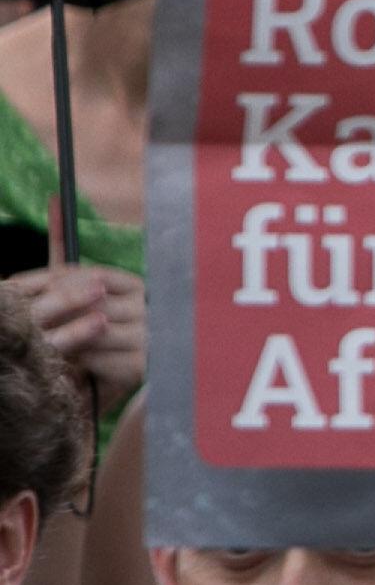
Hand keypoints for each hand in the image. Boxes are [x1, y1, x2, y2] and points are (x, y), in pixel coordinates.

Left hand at [7, 261, 142, 416]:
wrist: (104, 385)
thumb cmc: (84, 330)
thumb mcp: (73, 289)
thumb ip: (64, 251)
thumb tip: (53, 199)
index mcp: (136, 286)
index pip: (92, 273)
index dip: (52, 281)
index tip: (17, 289)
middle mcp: (148, 307)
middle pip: (88, 299)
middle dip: (49, 310)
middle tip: (20, 318)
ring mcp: (147, 336)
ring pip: (89, 327)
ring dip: (57, 334)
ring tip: (34, 340)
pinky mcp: (138, 366)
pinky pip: (93, 355)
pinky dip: (69, 358)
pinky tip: (56, 360)